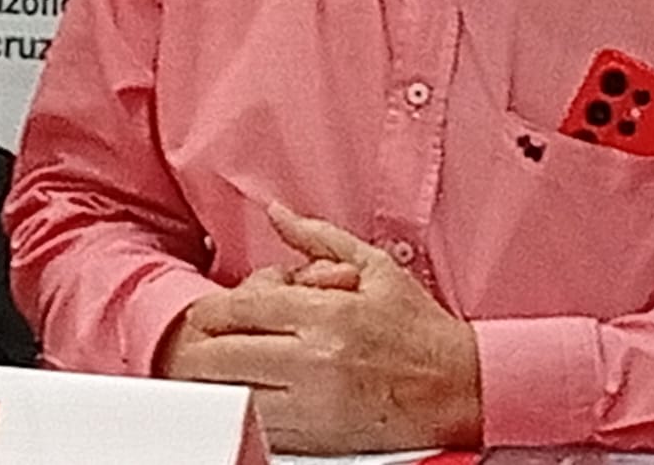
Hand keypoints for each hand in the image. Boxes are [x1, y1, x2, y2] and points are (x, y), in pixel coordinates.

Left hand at [161, 203, 480, 453]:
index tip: (206, 311)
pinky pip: (258, 427)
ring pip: (232, 398)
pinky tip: (246, 394)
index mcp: (328, 315)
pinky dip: (242, 411)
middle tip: (196, 341)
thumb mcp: (375, 267)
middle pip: (223, 358)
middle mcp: (315, 362)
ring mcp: (313, 406)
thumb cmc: (418, 327)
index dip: (211, 310)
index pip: (242, 310)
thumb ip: (318, 238)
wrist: (457, 387)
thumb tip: (278, 212)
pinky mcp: (316, 441)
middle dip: (199, 348)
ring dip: (215, 383)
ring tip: (215, 369)